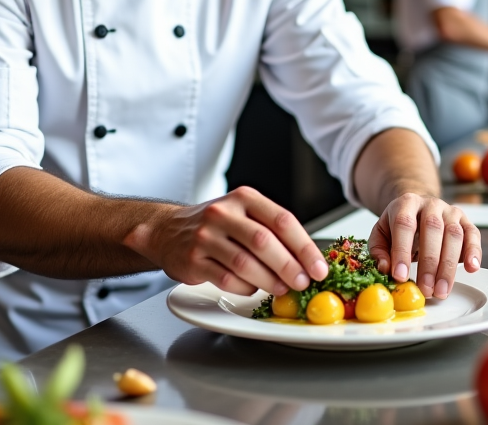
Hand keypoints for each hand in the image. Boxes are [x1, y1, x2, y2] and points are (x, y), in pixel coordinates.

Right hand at [123, 186, 328, 296]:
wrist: (167, 230)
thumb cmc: (218, 225)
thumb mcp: (245, 214)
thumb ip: (273, 231)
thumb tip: (308, 260)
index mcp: (244, 198)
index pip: (283, 220)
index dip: (305, 247)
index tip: (319, 268)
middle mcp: (223, 213)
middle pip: (264, 242)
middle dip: (289, 266)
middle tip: (303, 282)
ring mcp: (205, 236)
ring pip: (245, 263)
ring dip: (269, 281)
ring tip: (282, 289)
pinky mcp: (193, 260)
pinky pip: (226, 279)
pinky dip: (245, 288)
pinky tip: (252, 288)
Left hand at [368, 193, 481, 299]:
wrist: (418, 208)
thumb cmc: (398, 226)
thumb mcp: (381, 234)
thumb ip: (379, 251)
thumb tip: (385, 268)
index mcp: (406, 203)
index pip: (404, 225)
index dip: (402, 251)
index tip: (401, 277)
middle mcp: (430, 204)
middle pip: (432, 229)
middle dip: (429, 263)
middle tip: (425, 289)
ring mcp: (450, 211)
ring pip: (454, 234)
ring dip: (448, 266)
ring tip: (441, 290)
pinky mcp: (466, 221)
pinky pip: (473, 234)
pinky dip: (474, 252)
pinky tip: (471, 268)